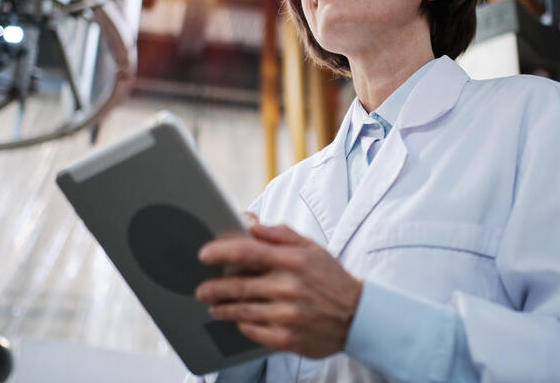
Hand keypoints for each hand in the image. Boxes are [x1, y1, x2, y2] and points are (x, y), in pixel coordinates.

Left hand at [195, 223, 362, 358]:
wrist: (358, 317)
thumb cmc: (331, 279)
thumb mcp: (311, 248)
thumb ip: (279, 234)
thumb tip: (250, 221)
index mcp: (293, 261)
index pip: (247, 252)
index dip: (220, 252)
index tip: (203, 254)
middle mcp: (288, 288)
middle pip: (238, 285)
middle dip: (214, 287)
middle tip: (201, 289)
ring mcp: (287, 315)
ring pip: (241, 310)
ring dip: (222, 308)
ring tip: (215, 306)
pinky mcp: (287, 338)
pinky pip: (253, 331)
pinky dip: (242, 324)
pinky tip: (238, 320)